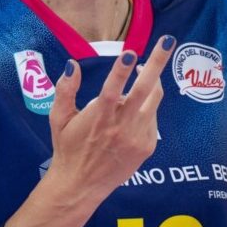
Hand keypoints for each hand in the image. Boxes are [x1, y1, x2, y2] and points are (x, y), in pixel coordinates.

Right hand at [46, 35, 175, 202]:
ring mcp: (137, 138)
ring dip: (153, 81)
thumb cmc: (67, 147)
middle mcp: (121, 127)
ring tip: (146, 69)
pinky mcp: (147, 146)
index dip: (121, 71)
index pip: (111, 91)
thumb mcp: (58, 118)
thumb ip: (65, 90)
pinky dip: (147, 105)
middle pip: (144, 90)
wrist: (80, 185)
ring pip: (154, 100)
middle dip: (157, 63)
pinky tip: (135, 106)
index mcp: (98, 118)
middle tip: (168, 41)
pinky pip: (152, 117)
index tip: (131, 53)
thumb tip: (73, 64)